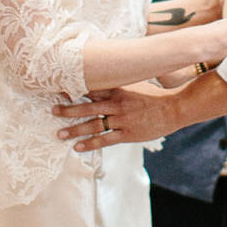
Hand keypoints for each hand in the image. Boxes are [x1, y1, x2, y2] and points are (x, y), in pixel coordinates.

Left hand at [53, 82, 174, 149]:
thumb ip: (120, 84)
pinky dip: (90, 143)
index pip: (92, 89)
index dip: (75, 89)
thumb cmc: (156, 96)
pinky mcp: (127, 134)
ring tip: (59, 133)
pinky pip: (105, 139)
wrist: (174, 108)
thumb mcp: (136, 84)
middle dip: (68, 109)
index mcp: (118, 90)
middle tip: (52, 110)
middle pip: (87, 107)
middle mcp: (117, 104)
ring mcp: (121, 120)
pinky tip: (78, 147)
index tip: (59, 89)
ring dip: (75, 129)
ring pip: (93, 125)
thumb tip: (105, 80)